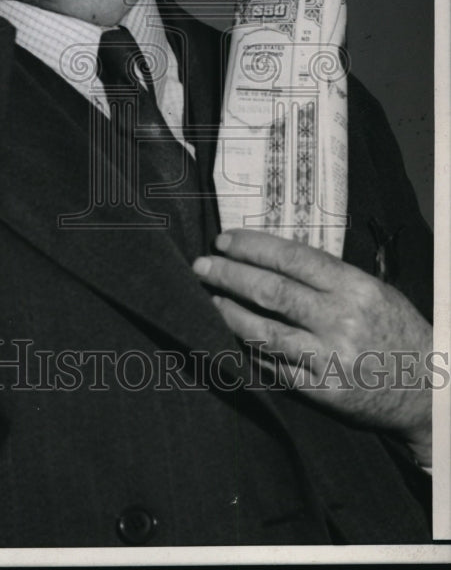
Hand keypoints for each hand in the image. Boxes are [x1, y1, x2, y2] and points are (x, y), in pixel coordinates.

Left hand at [193, 229, 432, 466]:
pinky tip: (231, 334)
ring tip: (210, 297)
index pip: (292, 258)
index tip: (224, 240)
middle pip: (271, 291)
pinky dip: (248, 348)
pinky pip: (273, 365)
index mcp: (354, 288)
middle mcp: (341, 320)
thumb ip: (327, 277)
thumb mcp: (371, 291)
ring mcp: (330, 357)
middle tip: (202, 264)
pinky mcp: (321, 389)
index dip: (252, 246)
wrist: (429, 389)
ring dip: (229, 312)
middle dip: (229, 274)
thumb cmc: (395, 331)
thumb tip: (269, 257)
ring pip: (264, 330)